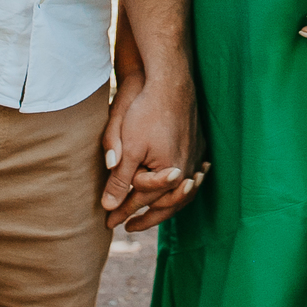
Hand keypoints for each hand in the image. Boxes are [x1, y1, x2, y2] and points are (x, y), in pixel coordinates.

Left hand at [100, 68, 206, 231]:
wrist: (170, 80)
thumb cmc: (146, 112)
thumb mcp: (128, 147)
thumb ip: (119, 179)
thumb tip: (108, 206)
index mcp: (170, 172)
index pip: (142, 201)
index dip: (122, 212)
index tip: (107, 222)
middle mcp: (188, 169)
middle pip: (165, 203)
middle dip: (145, 216)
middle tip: (127, 226)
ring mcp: (196, 156)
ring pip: (181, 192)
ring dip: (165, 204)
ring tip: (150, 212)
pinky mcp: (198, 144)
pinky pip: (190, 174)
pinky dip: (179, 187)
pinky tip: (174, 189)